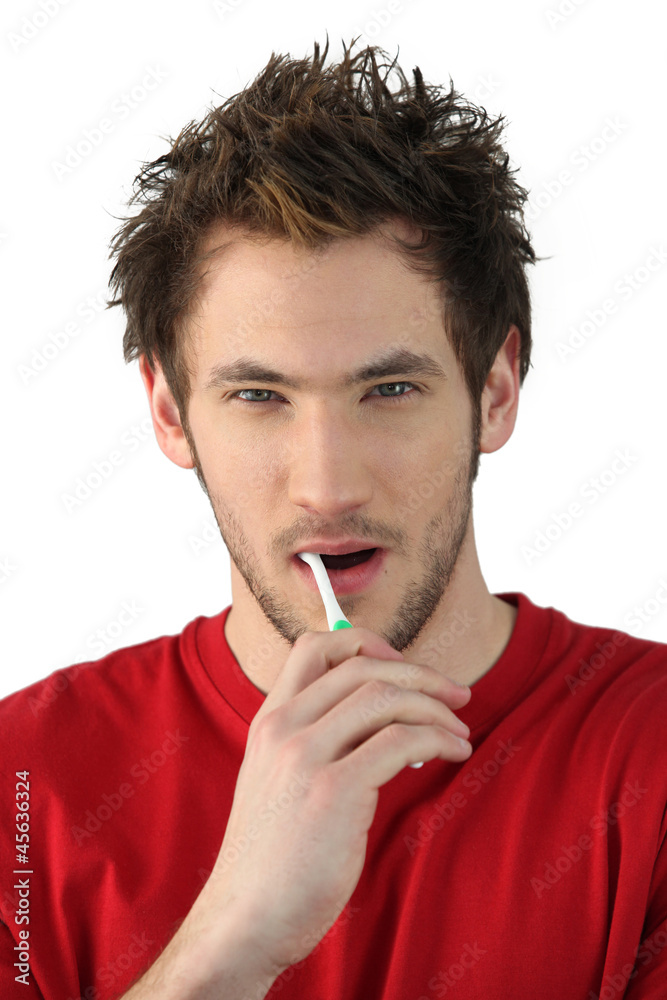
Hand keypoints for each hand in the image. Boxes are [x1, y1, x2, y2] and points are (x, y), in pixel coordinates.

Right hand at [198, 626, 471, 980]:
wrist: (244, 921)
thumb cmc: (271, 859)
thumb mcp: (276, 781)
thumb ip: (313, 742)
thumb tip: (381, 717)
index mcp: (269, 722)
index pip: (314, 647)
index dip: (365, 642)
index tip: (400, 664)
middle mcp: (283, 728)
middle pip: (362, 666)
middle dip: (420, 673)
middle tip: (456, 693)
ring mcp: (305, 757)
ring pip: (385, 697)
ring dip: (435, 707)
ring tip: (459, 730)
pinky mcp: (335, 792)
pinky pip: (401, 741)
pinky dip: (438, 738)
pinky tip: (452, 753)